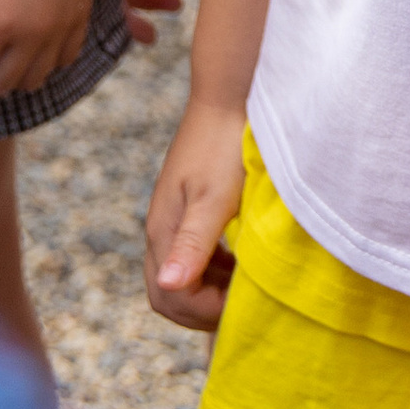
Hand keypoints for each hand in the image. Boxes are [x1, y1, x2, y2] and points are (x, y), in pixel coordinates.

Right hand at [145, 93, 249, 332]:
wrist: (229, 97)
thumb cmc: (226, 145)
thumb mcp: (215, 199)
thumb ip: (193, 244)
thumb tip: (167, 285)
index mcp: (163, 231)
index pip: (169, 296)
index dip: (205, 311)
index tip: (243, 304)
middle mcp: (162, 229)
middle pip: (167, 294)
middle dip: (202, 311)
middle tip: (244, 305)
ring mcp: (174, 219)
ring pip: (181, 277)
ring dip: (211, 292)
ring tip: (247, 287)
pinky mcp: (189, 209)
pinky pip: (194, 257)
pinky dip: (216, 271)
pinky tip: (242, 263)